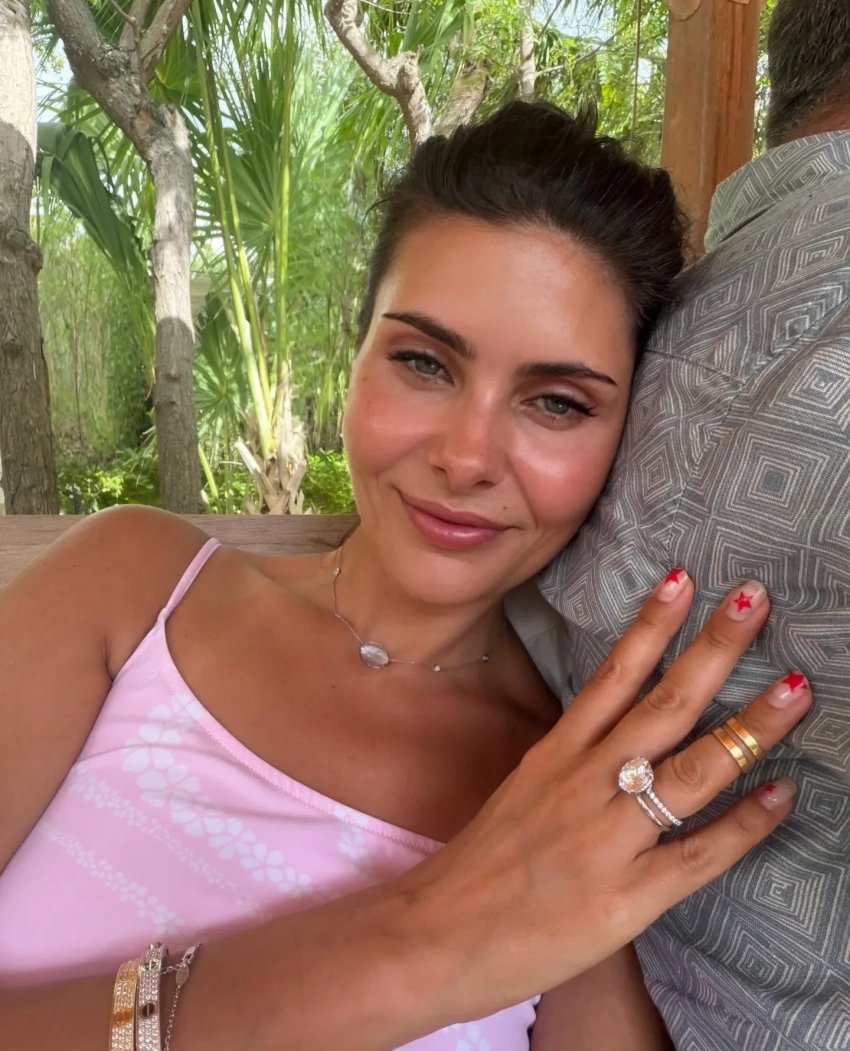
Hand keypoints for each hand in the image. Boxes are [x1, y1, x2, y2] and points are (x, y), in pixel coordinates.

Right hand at [398, 571, 811, 1019]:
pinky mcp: (625, 898)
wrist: (438, 934)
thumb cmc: (483, 862)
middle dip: (712, 650)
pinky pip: (696, 855)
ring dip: (748, 728)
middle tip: (753, 599)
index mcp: (555, 755)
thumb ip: (573, 761)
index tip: (684, 579)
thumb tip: (625, 734)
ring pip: (689, 771)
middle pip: (660, 706)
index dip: (651, 625)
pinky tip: (780, 795)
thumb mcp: (523, 791)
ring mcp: (605, 839)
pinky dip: (742, 825)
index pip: (612, 676)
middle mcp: (582, 783)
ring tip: (796, 688)